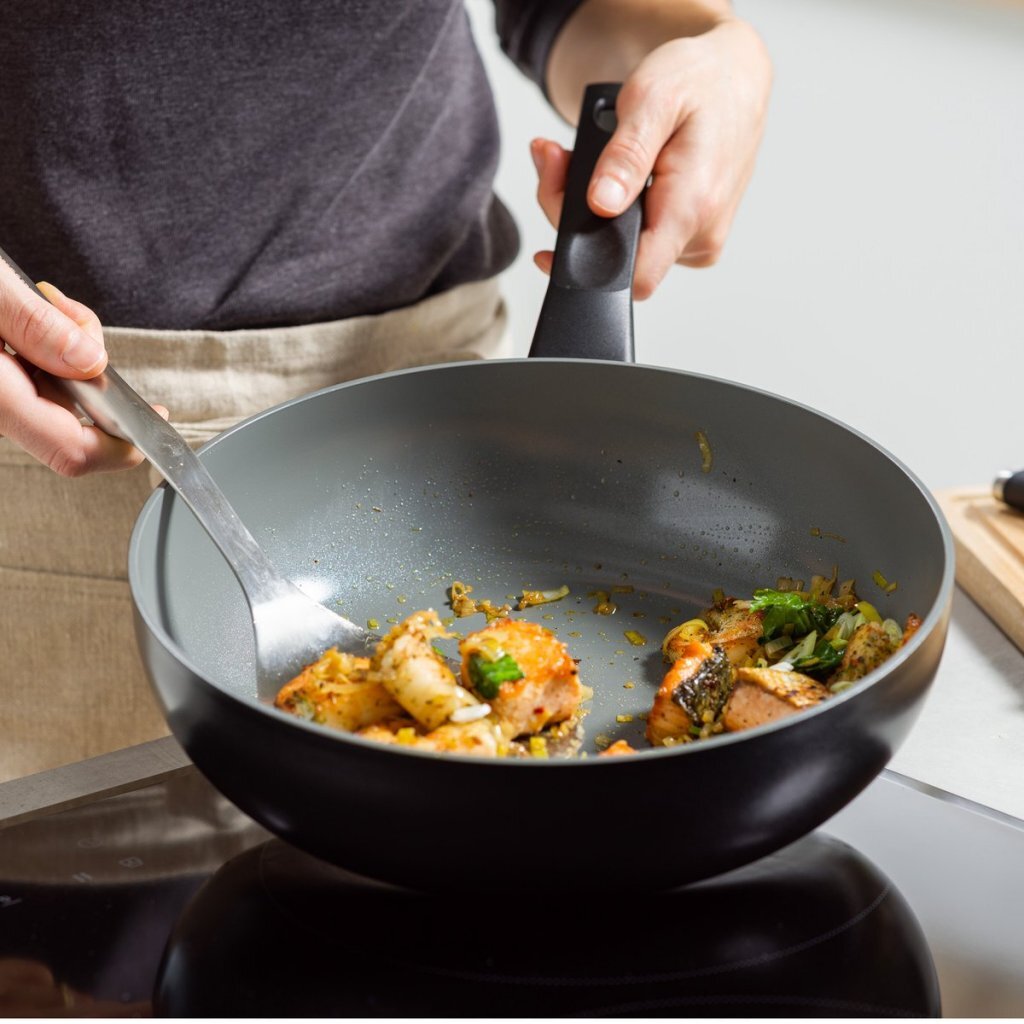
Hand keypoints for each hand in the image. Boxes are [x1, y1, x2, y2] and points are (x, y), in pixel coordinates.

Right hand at [0, 261, 162, 473]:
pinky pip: (27, 373)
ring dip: (65, 352)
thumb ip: (32, 324)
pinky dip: (41, 345)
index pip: (70, 450)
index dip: (122, 446)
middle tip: (69, 315)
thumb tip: (91, 361)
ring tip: (41, 300)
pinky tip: (28, 309)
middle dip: (90, 374)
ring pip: (49, 392)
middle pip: (65, 419)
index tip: (155, 422)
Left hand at [531, 18, 771, 298]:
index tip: (554, 235)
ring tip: (588, 156)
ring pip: (624, 249)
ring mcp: (698, 238)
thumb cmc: (700, 79)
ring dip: (591, 209)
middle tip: (558, 159)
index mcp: (693, 205)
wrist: (735, 76)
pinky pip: (640, 237)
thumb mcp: (652, 99)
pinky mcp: (691, 235)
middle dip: (575, 214)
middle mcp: (701, 232)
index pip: (635, 277)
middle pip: (617, 261)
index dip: (585, 264)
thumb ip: (625, 156)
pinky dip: (615, 209)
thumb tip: (600, 203)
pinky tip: (613, 175)